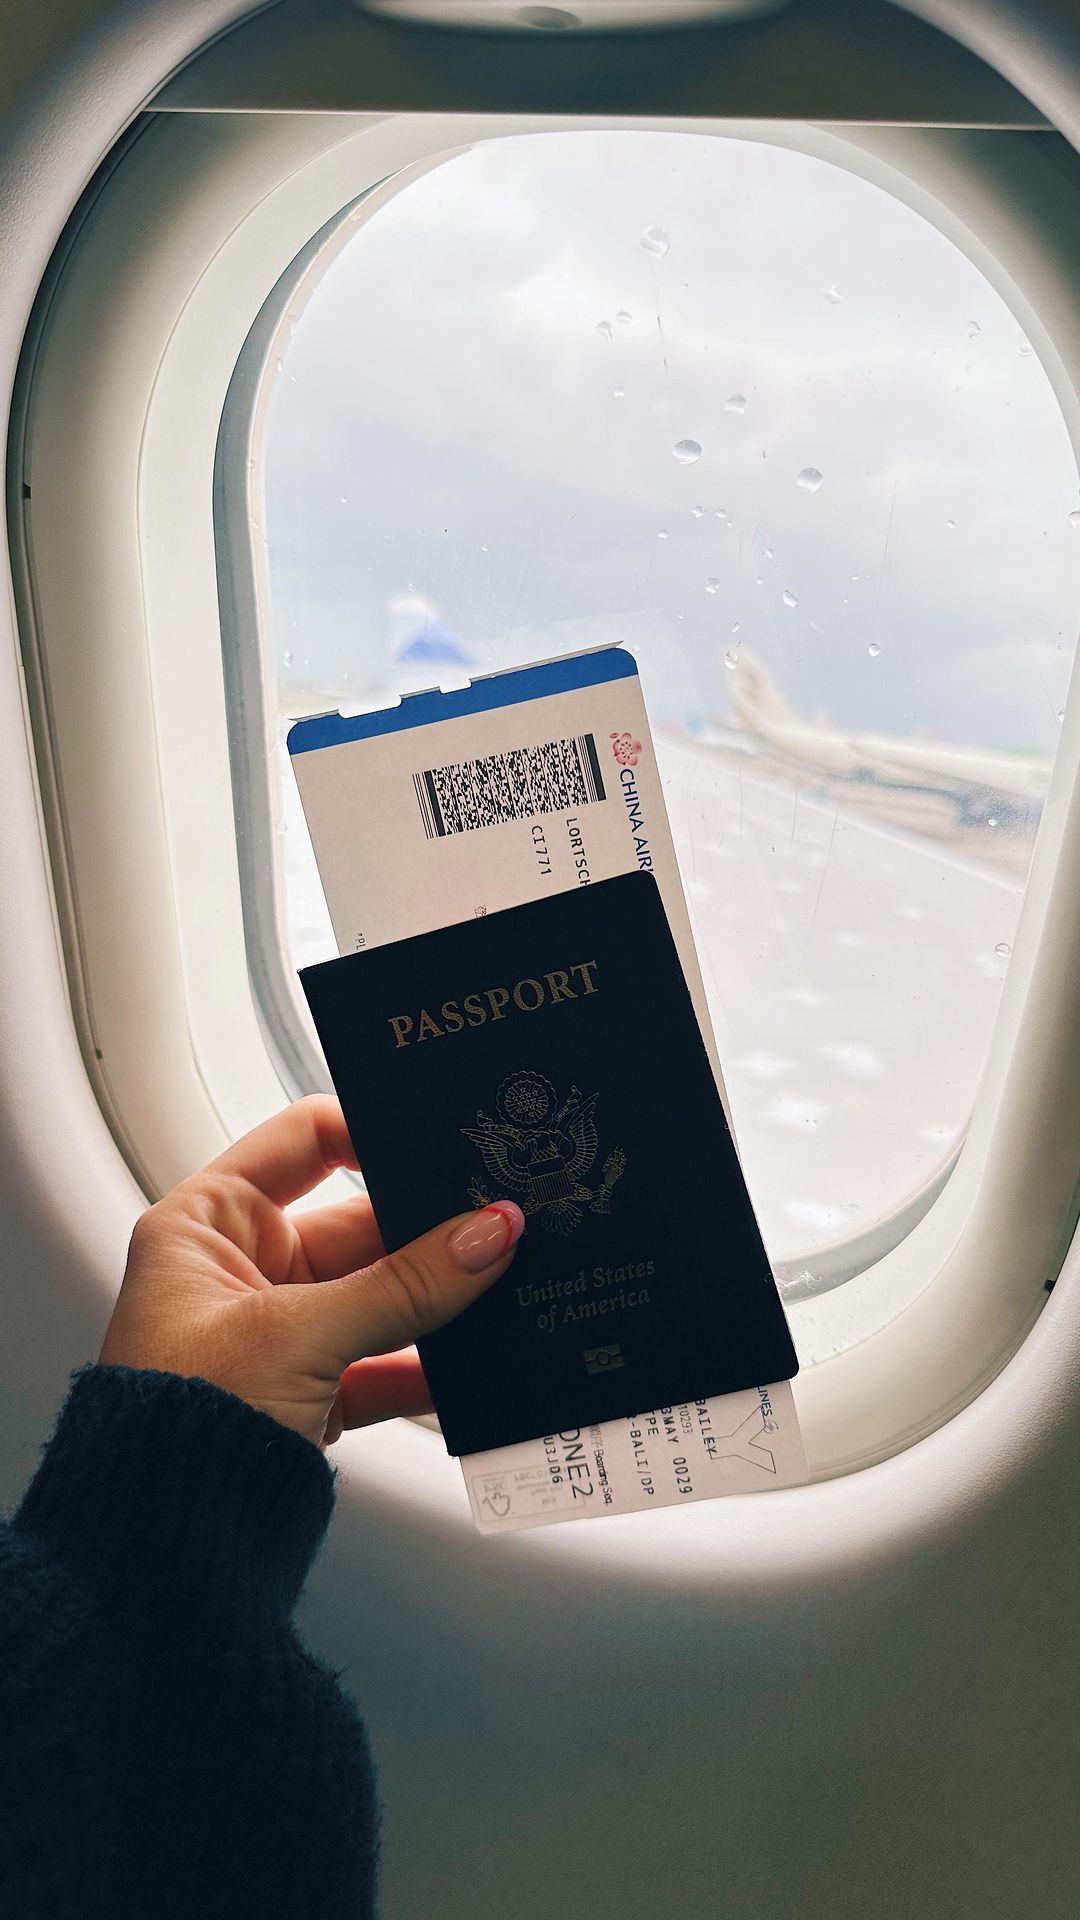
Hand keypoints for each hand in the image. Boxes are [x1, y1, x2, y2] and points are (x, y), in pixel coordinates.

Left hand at [99, 1096, 523, 1449]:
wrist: (159, 1552)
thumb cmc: (172, 1429)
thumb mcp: (296, 1337)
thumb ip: (403, 1284)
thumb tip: (486, 1233)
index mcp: (207, 1224)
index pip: (302, 1141)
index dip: (372, 1132)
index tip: (443, 1140)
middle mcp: (239, 1269)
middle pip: (357, 1222)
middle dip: (427, 1228)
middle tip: (499, 1221)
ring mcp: (276, 1333)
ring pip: (379, 1294)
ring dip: (437, 1298)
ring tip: (502, 1286)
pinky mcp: (307, 1393)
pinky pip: (382, 1361)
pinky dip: (428, 1364)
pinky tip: (475, 1361)